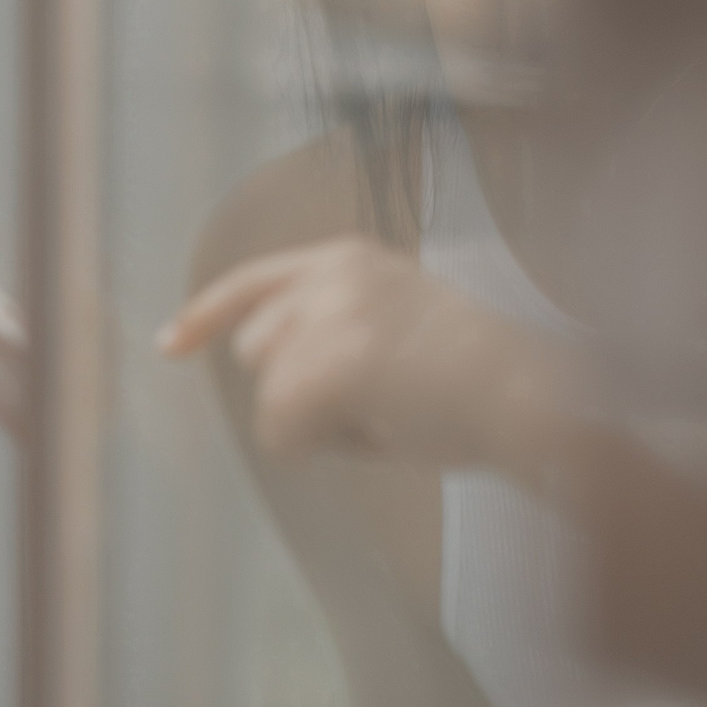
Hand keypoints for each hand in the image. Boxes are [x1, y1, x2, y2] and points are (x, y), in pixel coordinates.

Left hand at [156, 235, 577, 471]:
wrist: (537, 401)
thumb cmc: (479, 386)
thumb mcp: (398, 328)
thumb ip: (334, 333)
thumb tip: (278, 379)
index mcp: (349, 258)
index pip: (253, 281)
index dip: (203, 315)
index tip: (170, 346)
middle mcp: (334, 272)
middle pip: (253, 350)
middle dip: (294, 388)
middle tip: (379, 401)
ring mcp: (335, 312)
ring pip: (269, 393)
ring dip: (316, 420)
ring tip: (391, 413)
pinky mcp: (337, 360)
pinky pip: (283, 429)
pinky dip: (317, 448)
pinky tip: (378, 436)